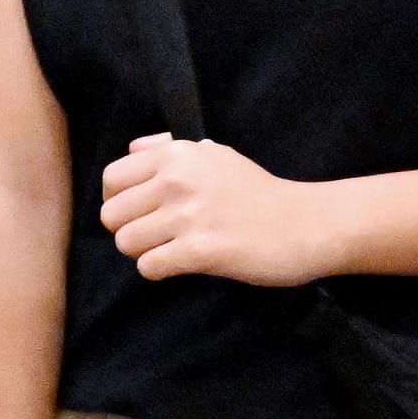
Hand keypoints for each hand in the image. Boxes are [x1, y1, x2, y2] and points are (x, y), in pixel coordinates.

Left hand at [98, 135, 336, 285]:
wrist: (306, 223)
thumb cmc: (258, 193)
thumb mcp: (216, 156)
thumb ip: (170, 150)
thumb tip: (133, 148)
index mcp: (177, 154)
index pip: (111, 178)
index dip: (118, 201)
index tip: (138, 212)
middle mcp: (178, 180)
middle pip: (111, 215)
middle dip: (128, 230)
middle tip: (156, 237)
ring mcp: (189, 215)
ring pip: (126, 243)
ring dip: (144, 252)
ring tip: (170, 250)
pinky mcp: (201, 250)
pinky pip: (149, 266)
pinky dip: (159, 271)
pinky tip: (181, 264)